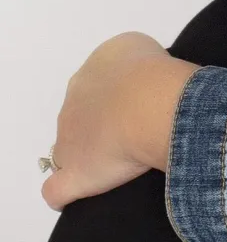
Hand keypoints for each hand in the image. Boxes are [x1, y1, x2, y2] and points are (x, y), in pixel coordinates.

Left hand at [40, 33, 198, 210]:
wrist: (150, 102)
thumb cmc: (155, 74)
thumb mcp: (145, 47)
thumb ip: (135, 62)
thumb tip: (144, 79)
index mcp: (93, 72)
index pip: (97, 88)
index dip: (117, 99)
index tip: (139, 107)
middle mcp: (74, 102)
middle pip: (81, 118)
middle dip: (102, 126)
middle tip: (136, 132)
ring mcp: (69, 140)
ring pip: (69, 149)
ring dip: (88, 155)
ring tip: (122, 162)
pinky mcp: (75, 174)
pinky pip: (57, 190)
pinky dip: (64, 193)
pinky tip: (79, 194)